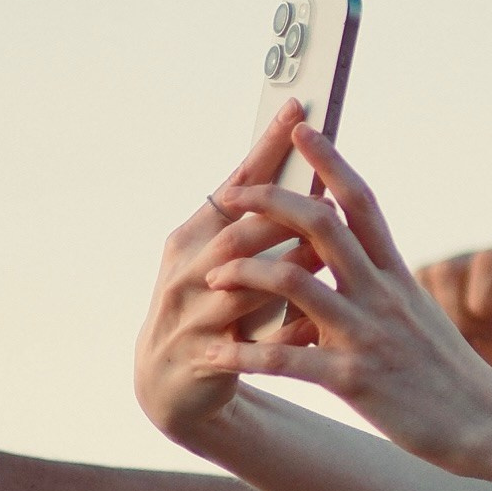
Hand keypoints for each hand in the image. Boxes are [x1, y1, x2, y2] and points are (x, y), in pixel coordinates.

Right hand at [134, 100, 332, 445]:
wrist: (166, 381)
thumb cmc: (209, 306)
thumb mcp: (225, 260)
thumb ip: (260, 222)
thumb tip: (312, 172)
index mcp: (192, 237)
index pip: (234, 185)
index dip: (265, 149)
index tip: (297, 109)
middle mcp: (186, 270)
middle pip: (236, 235)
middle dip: (279, 211)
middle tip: (325, 191)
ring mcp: (190, 317)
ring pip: (242, 288)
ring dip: (285, 270)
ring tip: (324, 254)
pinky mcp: (202, 359)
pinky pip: (252, 347)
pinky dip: (285, 337)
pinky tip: (317, 328)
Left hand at [197, 125, 491, 473]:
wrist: (489, 424)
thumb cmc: (452, 376)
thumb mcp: (422, 316)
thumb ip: (387, 286)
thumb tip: (364, 258)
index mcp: (398, 276)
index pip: (362, 203)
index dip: (331, 162)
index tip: (303, 131)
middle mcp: (382, 295)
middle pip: (321, 226)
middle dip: (270, 203)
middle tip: (229, 195)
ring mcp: (368, 335)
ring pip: (296, 284)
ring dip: (246, 274)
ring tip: (211, 278)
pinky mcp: (355, 381)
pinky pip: (290, 361)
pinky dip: (247, 355)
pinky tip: (215, 355)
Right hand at [416, 242, 491, 443]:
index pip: (489, 261)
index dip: (488, 301)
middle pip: (448, 270)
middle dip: (459, 314)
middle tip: (482, 345)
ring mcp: (468, 280)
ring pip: (424, 284)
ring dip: (437, 322)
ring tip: (466, 351)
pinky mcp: (441, 302)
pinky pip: (409, 299)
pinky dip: (419, 327)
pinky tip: (446, 354)